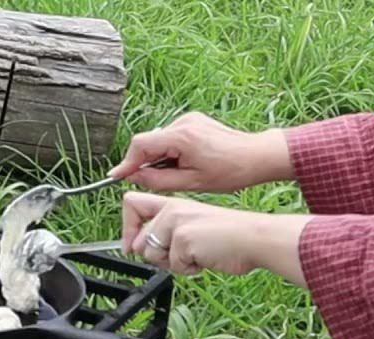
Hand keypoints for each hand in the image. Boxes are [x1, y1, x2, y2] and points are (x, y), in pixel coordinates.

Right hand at [109, 113, 293, 192]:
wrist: (257, 156)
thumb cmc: (230, 172)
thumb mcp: (190, 183)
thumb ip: (156, 179)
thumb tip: (132, 176)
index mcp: (182, 136)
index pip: (141, 144)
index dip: (126, 161)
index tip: (116, 176)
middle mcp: (183, 122)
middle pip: (148, 141)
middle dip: (144, 161)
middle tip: (151, 181)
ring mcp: (189, 119)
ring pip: (159, 140)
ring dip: (159, 157)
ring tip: (177, 173)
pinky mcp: (194, 121)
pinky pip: (170, 137)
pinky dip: (170, 151)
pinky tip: (185, 163)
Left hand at [121, 191, 311, 286]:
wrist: (255, 238)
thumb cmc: (230, 235)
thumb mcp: (192, 226)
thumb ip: (166, 232)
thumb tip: (136, 248)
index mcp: (173, 203)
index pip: (132, 203)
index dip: (127, 228)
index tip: (129, 246)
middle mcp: (171, 210)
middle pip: (140, 242)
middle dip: (157, 257)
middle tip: (185, 254)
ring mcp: (175, 223)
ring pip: (152, 255)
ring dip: (173, 263)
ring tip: (198, 253)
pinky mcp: (182, 239)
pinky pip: (173, 265)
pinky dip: (189, 269)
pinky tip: (206, 258)